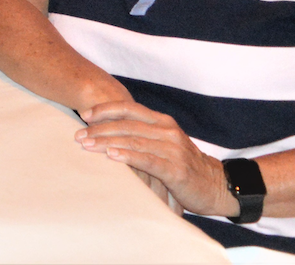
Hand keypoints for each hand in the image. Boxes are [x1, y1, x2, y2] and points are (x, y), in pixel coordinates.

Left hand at [75, 100, 234, 217]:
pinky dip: (128, 157)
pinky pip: (148, 160)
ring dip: (107, 142)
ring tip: (87, 145)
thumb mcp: (163, 144)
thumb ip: (142, 135)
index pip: (129, 108)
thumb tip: (106, 132)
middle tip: (78, 135)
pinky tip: (112, 156)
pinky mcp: (176, 169)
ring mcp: (173, 149)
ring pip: (134, 141)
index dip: (105, 110)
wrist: (217, 186)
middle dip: (99, 129)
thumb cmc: (183, 165)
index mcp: (163, 122)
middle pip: (127, 125)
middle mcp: (167, 131)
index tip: (84, 115)